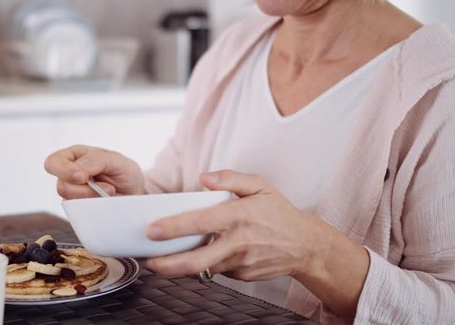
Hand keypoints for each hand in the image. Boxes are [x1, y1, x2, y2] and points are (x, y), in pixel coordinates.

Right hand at [44, 144, 144, 198]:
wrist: (134, 192)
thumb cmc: (124, 171)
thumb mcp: (116, 160)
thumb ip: (96, 160)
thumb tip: (78, 170)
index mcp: (75, 156)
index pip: (53, 162)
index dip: (63, 171)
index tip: (83, 177)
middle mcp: (70, 174)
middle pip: (60, 186)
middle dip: (82, 189)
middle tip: (103, 188)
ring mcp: (75, 192)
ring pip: (70, 201)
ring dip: (92, 197)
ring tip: (110, 191)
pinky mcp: (80, 207)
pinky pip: (79, 212)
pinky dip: (94, 207)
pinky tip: (105, 200)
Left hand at [145, 169, 324, 280]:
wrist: (305, 246)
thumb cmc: (279, 213)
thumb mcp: (260, 186)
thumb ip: (230, 178)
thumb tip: (204, 178)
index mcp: (240, 216)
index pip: (201, 222)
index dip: (175, 227)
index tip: (153, 230)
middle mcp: (239, 242)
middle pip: (197, 260)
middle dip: (168, 264)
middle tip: (149, 261)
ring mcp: (241, 263)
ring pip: (204, 268)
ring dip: (182, 265)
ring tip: (165, 259)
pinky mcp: (242, 277)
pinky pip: (217, 270)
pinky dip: (208, 263)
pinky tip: (208, 253)